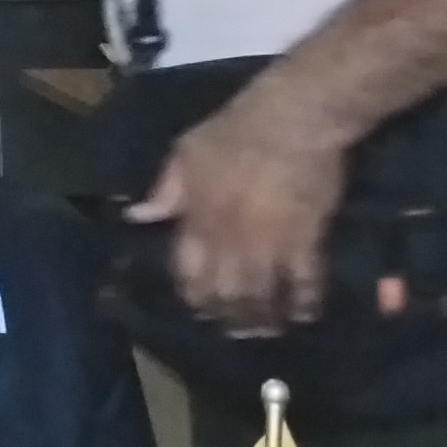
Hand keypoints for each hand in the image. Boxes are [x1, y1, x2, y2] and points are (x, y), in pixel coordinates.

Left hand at [132, 85, 353, 334]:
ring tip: (266, 328)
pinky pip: (305, 283)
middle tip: (234, 326)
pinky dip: (303, 302)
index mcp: (197, 220)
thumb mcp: (185, 153)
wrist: (292, 119)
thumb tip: (138, 217)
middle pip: (224, 294)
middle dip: (227, 316)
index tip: (199, 306)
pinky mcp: (307, 240)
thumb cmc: (235, 131)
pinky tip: (304, 314)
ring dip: (262, 318)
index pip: (187, 273)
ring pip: (261, 297)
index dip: (193, 295)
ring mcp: (270, 244)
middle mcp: (229, 241)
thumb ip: (165, 190)